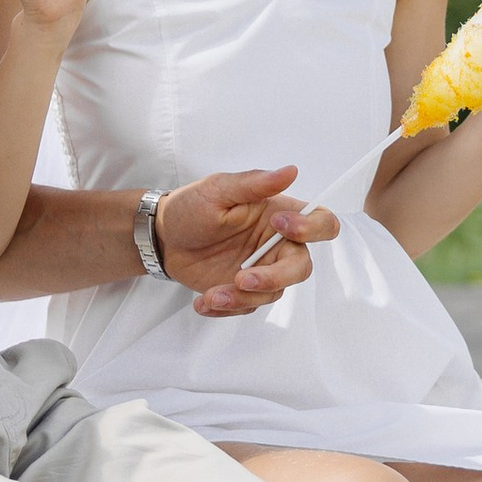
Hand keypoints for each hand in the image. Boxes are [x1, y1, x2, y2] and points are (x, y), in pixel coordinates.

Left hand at [157, 165, 338, 315]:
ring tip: (212, 295)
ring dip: (243, 298)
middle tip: (242, 278)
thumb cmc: (191, 207)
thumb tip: (290, 171)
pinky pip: (247, 308)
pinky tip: (204, 302)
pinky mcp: (243, 292)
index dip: (312, 228)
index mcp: (279, 215)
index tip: (280, 225)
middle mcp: (276, 245)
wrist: (162, 238)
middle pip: (301, 267)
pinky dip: (227, 309)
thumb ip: (254, 183)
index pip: (320, 222)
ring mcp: (261, 270)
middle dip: (274, 278)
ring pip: (272, 294)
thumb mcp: (218, 189)